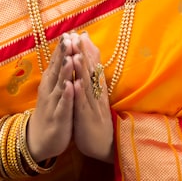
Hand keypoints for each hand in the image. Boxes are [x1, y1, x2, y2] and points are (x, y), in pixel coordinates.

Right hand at [26, 35, 74, 161]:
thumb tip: (65, 53)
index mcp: (51, 83)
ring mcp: (54, 104)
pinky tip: (70, 86)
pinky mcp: (59, 118)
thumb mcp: (54, 90)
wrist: (39, 140)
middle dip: (63, 54)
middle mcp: (51, 90)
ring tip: (70, 58)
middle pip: (57, 69)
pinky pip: (63, 105)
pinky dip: (66, 95)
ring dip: (65, 71)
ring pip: (60, 85)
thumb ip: (59, 72)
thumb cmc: (50, 111)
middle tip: (68, 38)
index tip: (69, 32)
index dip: (62, 48)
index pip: (57, 62)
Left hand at [69, 32, 113, 162]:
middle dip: (84, 53)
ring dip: (81, 70)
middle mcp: (96, 94)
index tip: (82, 34)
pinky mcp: (87, 118)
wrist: (106, 146)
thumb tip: (91, 65)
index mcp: (96, 90)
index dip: (87, 50)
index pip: (93, 67)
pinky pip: (83, 104)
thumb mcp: (95, 100)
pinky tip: (76, 83)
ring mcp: (92, 105)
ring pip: (86, 85)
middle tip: (79, 36)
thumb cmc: (97, 122)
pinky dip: (80, 93)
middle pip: (90, 71)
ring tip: (75, 54)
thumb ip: (92, 83)